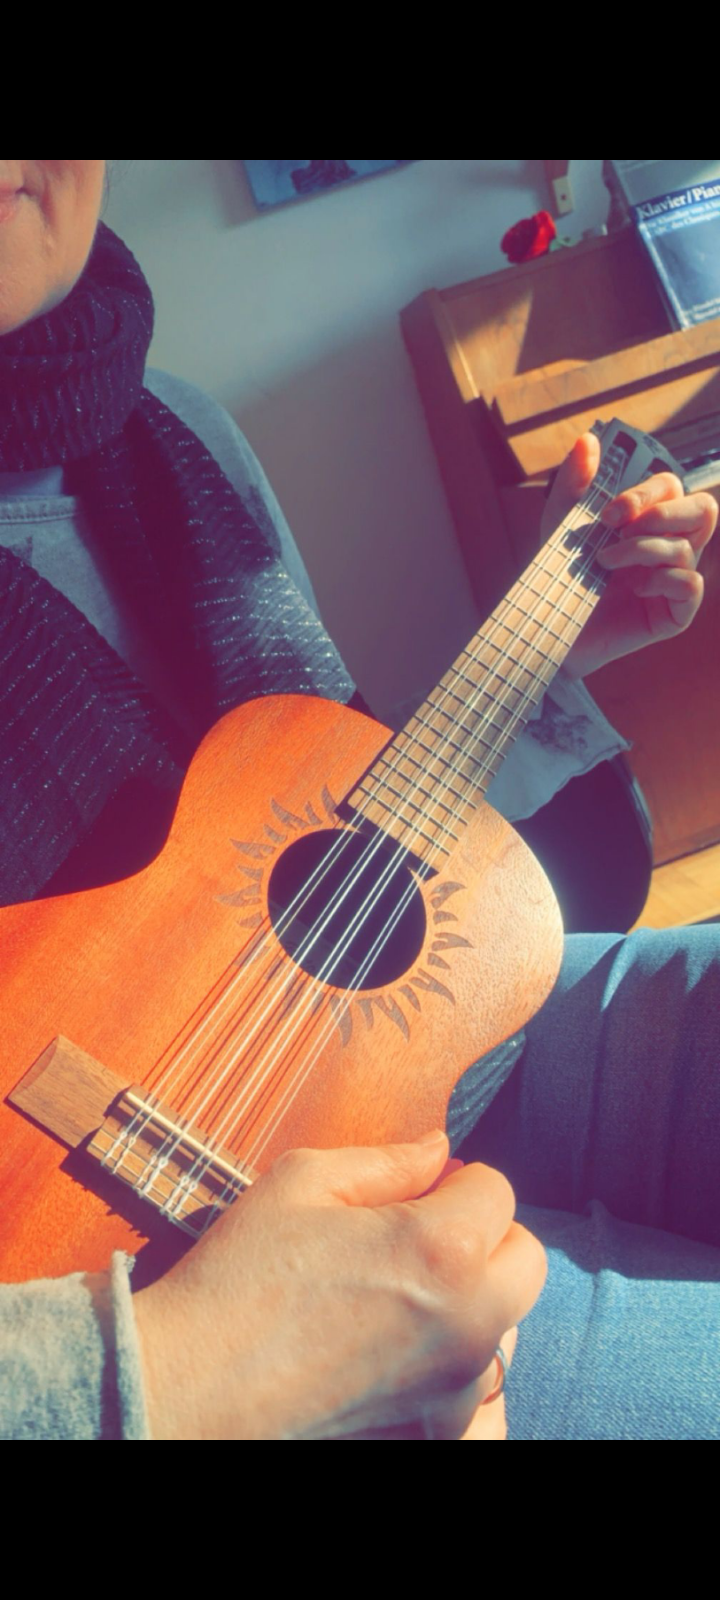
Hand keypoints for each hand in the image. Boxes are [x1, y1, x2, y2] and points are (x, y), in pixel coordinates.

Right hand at [133, 1133, 545, 1440]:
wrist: (189, 1387)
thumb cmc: (238, 1277)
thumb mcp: (303, 1182)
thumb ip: (387, 1162)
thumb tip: (438, 1150)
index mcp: (444, 1247)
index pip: (496, 1189)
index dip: (454, 1179)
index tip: (416, 1188)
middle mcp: (470, 1319)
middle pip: (524, 1257)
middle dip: (485, 1234)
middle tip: (418, 1233)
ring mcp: (457, 1383)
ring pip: (509, 1322)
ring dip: (477, 1298)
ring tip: (404, 1293)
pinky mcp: (434, 1424)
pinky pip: (483, 1393)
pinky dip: (460, 1369)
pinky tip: (406, 1352)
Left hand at [542, 433, 716, 679]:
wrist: (549, 630)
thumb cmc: (562, 578)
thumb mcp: (561, 526)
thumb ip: (574, 484)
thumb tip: (588, 440)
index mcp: (650, 522)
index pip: (671, 487)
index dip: (645, 492)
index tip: (608, 512)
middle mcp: (670, 546)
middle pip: (703, 508)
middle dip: (661, 512)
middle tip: (620, 527)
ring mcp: (675, 579)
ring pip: (688, 546)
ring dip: (641, 549)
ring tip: (604, 562)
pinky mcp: (675, 613)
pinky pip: (690, 583)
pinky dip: (661, 580)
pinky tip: (633, 589)